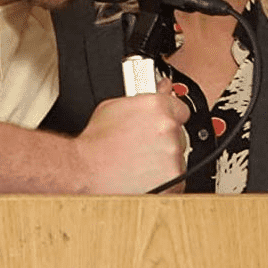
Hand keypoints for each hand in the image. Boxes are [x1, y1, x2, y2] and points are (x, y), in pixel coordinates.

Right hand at [75, 77, 188, 193]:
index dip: (170, 118)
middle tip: (143, 146)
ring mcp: (172, 154)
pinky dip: (166, 180)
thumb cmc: (96, 142)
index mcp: (157, 106)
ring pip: (178, 157)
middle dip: (165, 140)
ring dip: (164, 160)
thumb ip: (144, 97)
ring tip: (139, 163)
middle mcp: (168, 128)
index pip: (180, 109)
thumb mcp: (114, 107)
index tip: (163, 124)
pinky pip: (178, 179)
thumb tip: (162, 88)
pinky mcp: (174, 178)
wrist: (86, 171)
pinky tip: (145, 176)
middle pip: (179, 134)